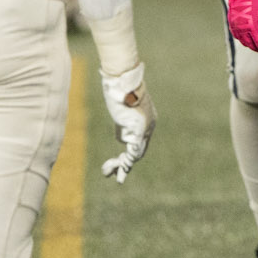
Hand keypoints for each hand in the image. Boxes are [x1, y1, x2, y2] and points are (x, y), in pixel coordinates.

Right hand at [99, 62, 155, 182]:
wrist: (122, 79)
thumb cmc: (119, 89)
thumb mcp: (121, 111)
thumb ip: (123, 123)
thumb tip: (120, 137)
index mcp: (147, 121)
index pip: (140, 144)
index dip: (129, 157)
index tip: (116, 164)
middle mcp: (149, 126)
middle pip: (140, 152)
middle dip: (126, 166)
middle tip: (116, 178)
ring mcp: (146, 127)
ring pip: (136, 154)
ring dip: (122, 166)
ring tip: (107, 172)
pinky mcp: (139, 127)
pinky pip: (134, 149)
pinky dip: (126, 160)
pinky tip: (115, 167)